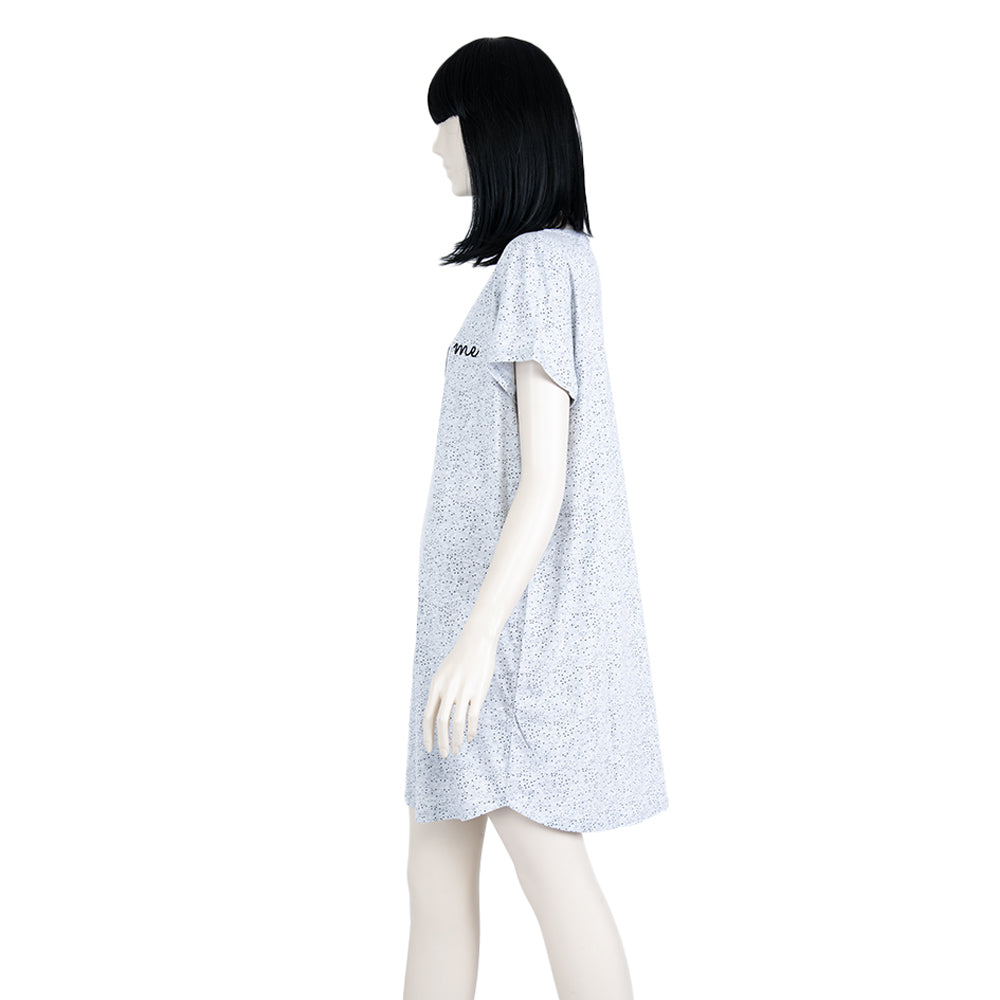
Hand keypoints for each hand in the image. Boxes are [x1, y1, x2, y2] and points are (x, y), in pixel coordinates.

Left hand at [422, 627, 496, 757]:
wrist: (477, 641)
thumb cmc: (461, 658)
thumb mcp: (444, 674)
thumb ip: (440, 693)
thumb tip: (439, 714)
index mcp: (436, 686)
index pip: (428, 716)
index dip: (427, 735)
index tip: (429, 749)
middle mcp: (447, 690)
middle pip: (441, 723)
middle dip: (442, 742)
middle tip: (445, 755)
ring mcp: (462, 691)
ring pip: (457, 724)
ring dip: (456, 741)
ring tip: (457, 750)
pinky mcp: (477, 692)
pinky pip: (472, 717)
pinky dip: (470, 731)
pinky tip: (470, 738)